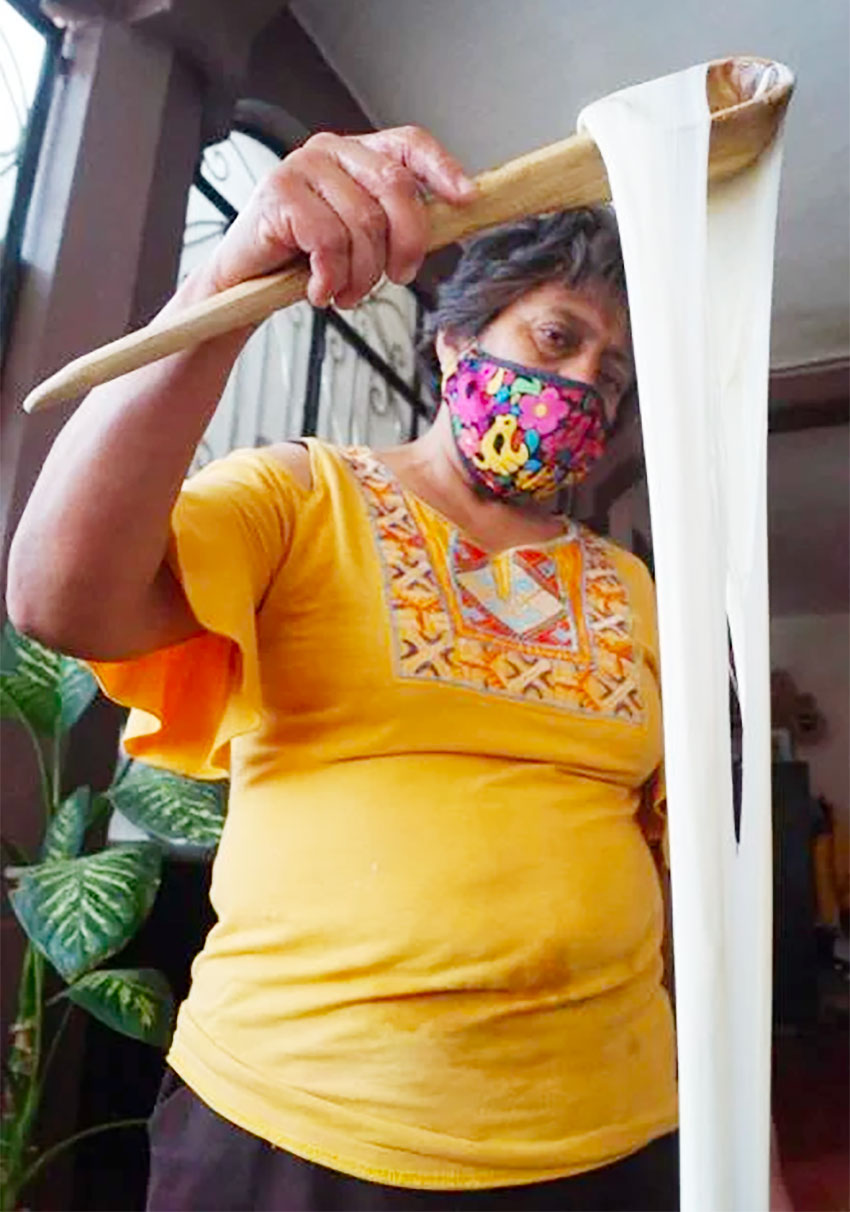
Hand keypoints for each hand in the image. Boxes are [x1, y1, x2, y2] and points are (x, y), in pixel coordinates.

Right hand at [204, 126, 474, 308]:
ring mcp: (302, 167)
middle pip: (396, 188)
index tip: (467, 199)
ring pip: (363, 223)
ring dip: (362, 275)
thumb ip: (396, 224)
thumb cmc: (304, 261)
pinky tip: (319, 291)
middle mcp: (332, 151)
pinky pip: (328, 240)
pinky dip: (330, 278)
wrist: (243, 284)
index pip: (409, 144)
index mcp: (358, 155)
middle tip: (396, 278)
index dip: (442, 169)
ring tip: (345, 294)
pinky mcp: (278, 193)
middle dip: (405, 244)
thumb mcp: (360, 240)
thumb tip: (451, 223)